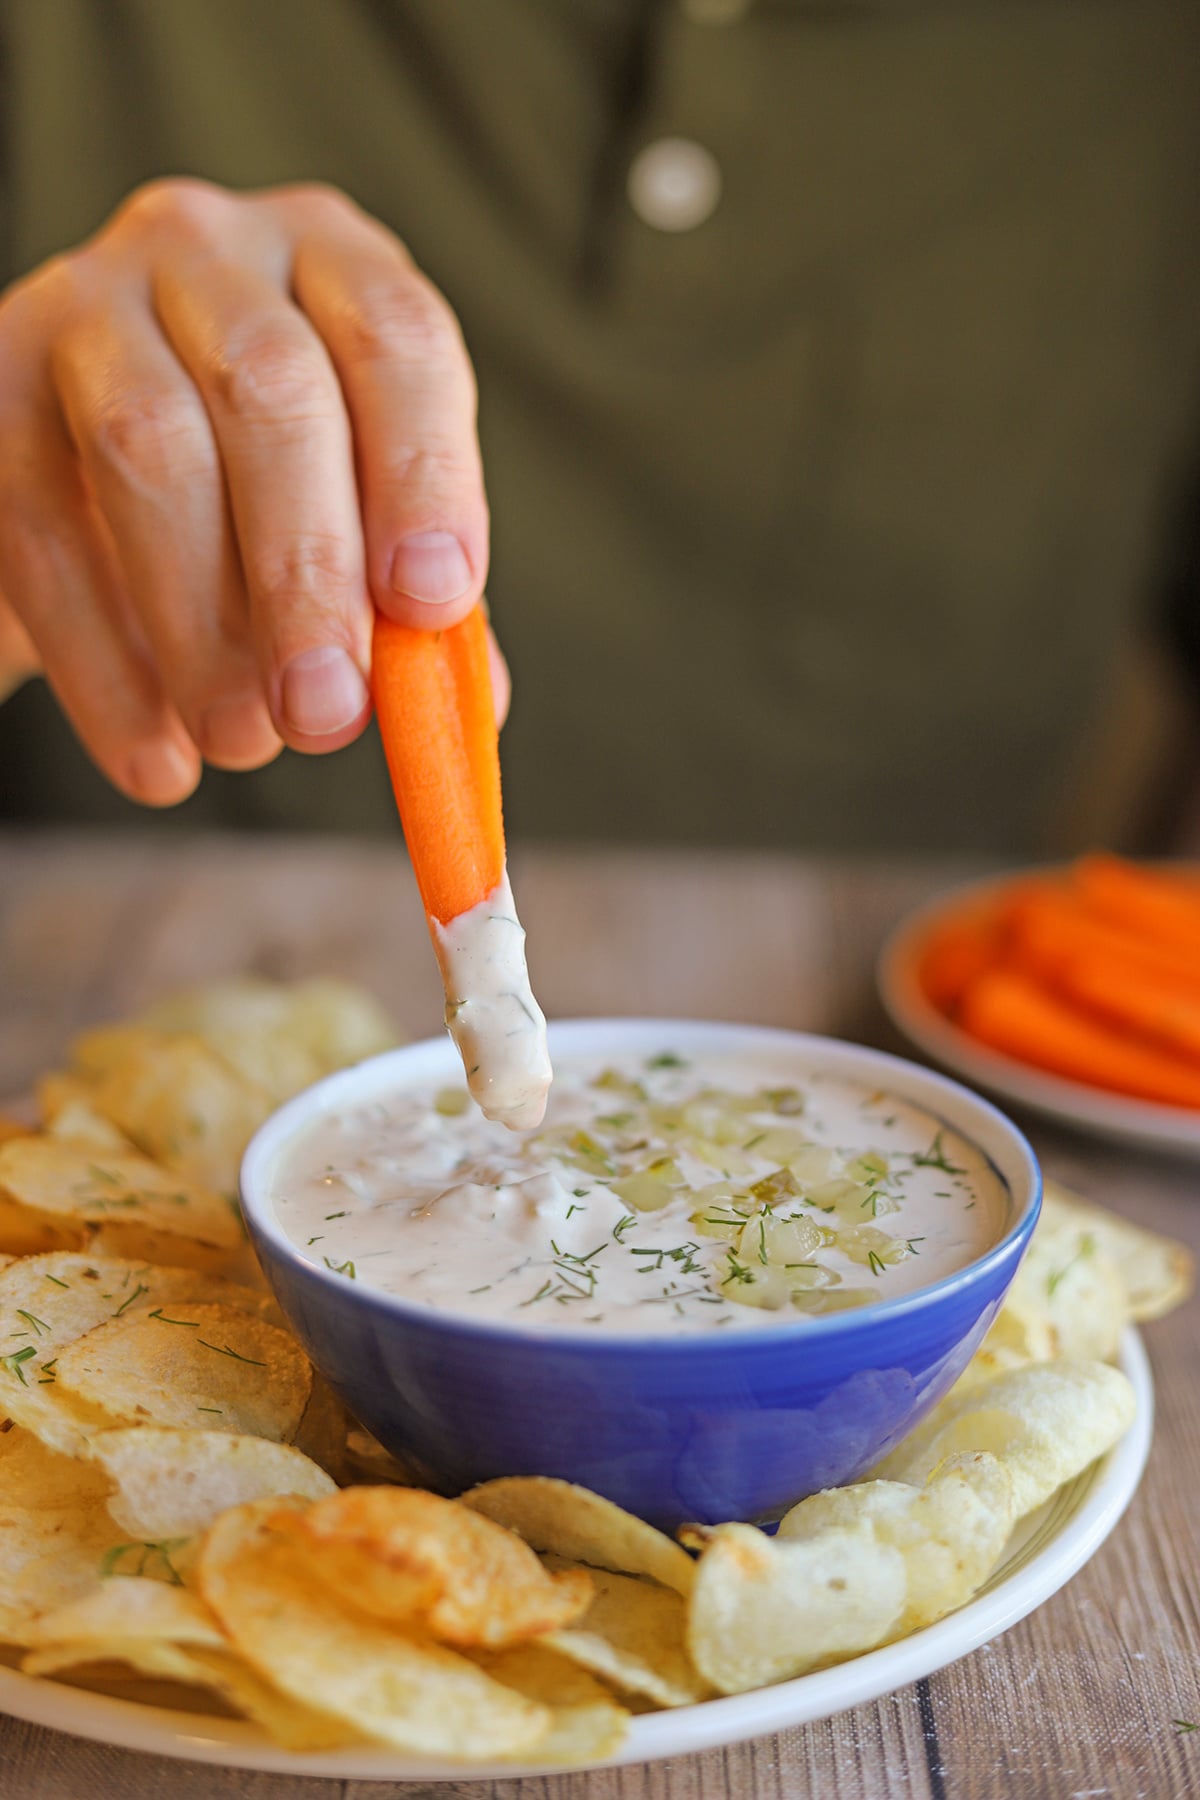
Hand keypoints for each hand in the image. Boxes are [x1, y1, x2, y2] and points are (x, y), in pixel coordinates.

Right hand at [0, 180, 506, 802]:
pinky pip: (41, 531)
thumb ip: (407, 599)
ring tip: (242, 744)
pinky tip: (158, 762)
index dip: (422, 472)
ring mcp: (84, 306)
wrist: (82, 485)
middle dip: (305, 571)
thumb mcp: (349, 519)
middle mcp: (209, 252)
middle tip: (325, 715)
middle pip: (267, 389)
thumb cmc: (254, 498)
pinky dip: (105, 668)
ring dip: (201, 625)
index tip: (431, 602)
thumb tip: (473, 702)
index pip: (396, 336)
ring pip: (144, 446)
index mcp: (331, 264)